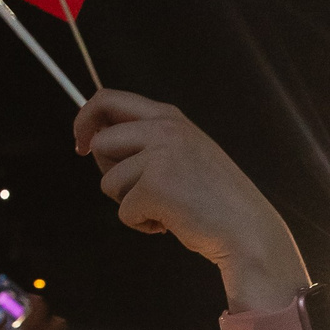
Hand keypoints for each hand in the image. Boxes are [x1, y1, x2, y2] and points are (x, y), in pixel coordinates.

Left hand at [72, 91, 299, 290]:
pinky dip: (143, 224)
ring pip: (109, 182)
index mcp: (170, 117)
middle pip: (100, 142)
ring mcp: (160, 155)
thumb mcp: (184, 154)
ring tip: (167, 208)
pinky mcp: (156, 187)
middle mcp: (164, 128)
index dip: (85, 120)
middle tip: (137, 191)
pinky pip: (124, 212)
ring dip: (130, 204)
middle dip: (108, 172)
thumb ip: (149, 141)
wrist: (248, 230)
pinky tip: (172, 222)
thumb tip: (95, 142)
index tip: (81, 144)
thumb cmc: (215, 201)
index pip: (108, 99)